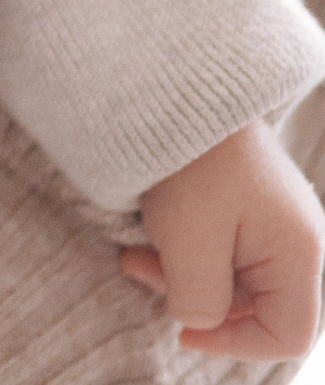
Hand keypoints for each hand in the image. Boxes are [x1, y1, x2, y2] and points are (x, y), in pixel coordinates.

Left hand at [120, 122, 324, 359]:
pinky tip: (147, 233)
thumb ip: (200, 296)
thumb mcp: (189, 240)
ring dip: (180, 273)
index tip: (182, 329)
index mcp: (299, 251)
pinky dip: (180, 250)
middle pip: (254, 306)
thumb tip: (198, 322)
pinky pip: (217, 248)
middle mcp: (294, 238)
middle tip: (142, 270)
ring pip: (229, 278)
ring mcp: (269, 220)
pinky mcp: (241, 205)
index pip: (290, 333)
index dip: (237, 344)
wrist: (172, 89)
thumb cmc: (188, 161)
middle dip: (195, 299)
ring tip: (136, 251)